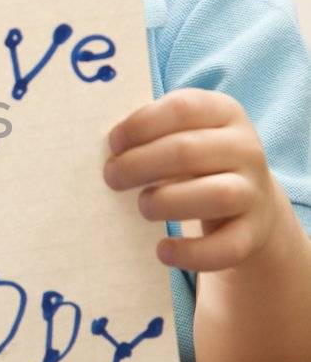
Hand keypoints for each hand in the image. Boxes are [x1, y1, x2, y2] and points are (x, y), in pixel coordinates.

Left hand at [104, 89, 285, 273]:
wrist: (251, 205)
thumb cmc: (200, 164)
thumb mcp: (186, 136)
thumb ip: (153, 135)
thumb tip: (107, 151)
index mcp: (224, 113)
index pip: (182, 108)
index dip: (141, 125)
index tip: (113, 144)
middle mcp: (246, 149)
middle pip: (188, 151)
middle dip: (139, 165)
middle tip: (111, 177)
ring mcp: (254, 192)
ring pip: (215, 195)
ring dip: (166, 202)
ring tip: (144, 207)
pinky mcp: (253, 233)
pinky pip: (225, 248)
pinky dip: (190, 253)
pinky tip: (163, 250)